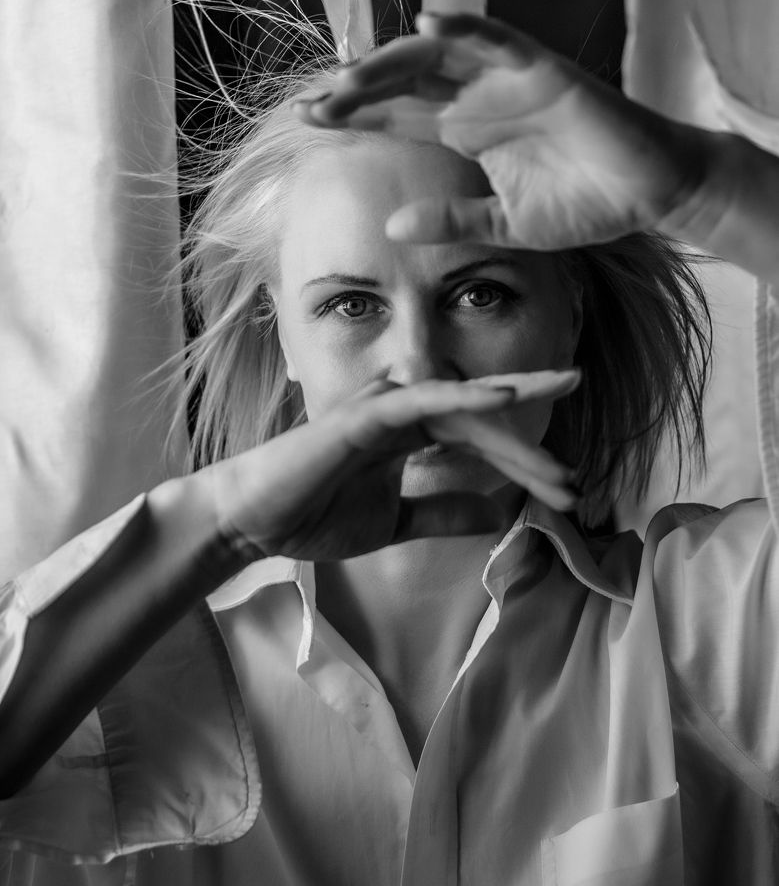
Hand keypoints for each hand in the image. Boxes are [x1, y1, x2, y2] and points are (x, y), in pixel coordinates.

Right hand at [198, 370, 579, 562]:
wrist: (254, 522)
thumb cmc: (314, 515)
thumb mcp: (396, 522)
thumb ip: (443, 512)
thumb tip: (497, 515)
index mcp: (410, 434)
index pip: (480, 442)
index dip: (522, 467)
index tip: (564, 495)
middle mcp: (403, 412)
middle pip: (482, 422)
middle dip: (529, 453)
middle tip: (575, 485)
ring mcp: (384, 408)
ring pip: (462, 406)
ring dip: (513, 420)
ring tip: (561, 434)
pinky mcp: (366, 414)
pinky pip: (424, 400)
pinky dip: (465, 397)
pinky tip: (506, 398)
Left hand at [295, 13, 707, 250]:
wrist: (648, 196)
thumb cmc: (584, 205)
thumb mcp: (502, 223)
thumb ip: (450, 220)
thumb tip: (391, 226)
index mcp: (465, 130)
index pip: (397, 115)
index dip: (353, 115)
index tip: (307, 120)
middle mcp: (477, 98)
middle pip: (403, 81)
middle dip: (355, 91)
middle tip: (312, 107)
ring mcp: (506, 80)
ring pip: (436, 54)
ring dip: (390, 63)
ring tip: (347, 82)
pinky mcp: (542, 69)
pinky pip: (498, 37)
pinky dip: (465, 25)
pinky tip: (427, 24)